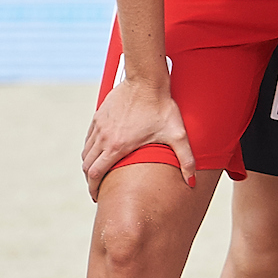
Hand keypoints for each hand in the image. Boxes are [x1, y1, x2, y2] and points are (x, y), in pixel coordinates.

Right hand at [81, 77, 196, 197]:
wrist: (147, 81)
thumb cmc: (163, 107)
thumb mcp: (178, 135)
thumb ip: (186, 160)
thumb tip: (192, 182)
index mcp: (117, 146)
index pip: (96, 174)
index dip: (94, 188)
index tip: (98, 196)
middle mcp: (103, 138)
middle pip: (87, 166)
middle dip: (91, 180)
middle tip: (99, 188)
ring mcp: (99, 126)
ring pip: (86, 152)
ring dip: (90, 164)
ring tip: (100, 172)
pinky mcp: (98, 116)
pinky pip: (88, 138)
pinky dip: (90, 149)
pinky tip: (100, 151)